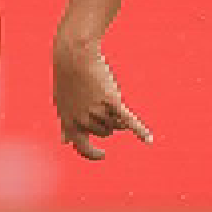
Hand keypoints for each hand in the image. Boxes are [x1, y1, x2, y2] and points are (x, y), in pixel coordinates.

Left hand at [51, 35, 152, 160]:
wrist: (74, 56)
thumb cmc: (69, 80)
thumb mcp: (63, 105)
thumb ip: (66, 125)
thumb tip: (64, 143)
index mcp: (67, 121)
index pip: (81, 147)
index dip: (92, 153)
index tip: (103, 155)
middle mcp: (81, 119)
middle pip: (105, 133)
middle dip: (108, 123)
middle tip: (104, 105)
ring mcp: (96, 111)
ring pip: (115, 125)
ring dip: (116, 115)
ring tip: (107, 97)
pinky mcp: (111, 101)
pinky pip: (128, 121)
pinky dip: (139, 130)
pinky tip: (148, 140)